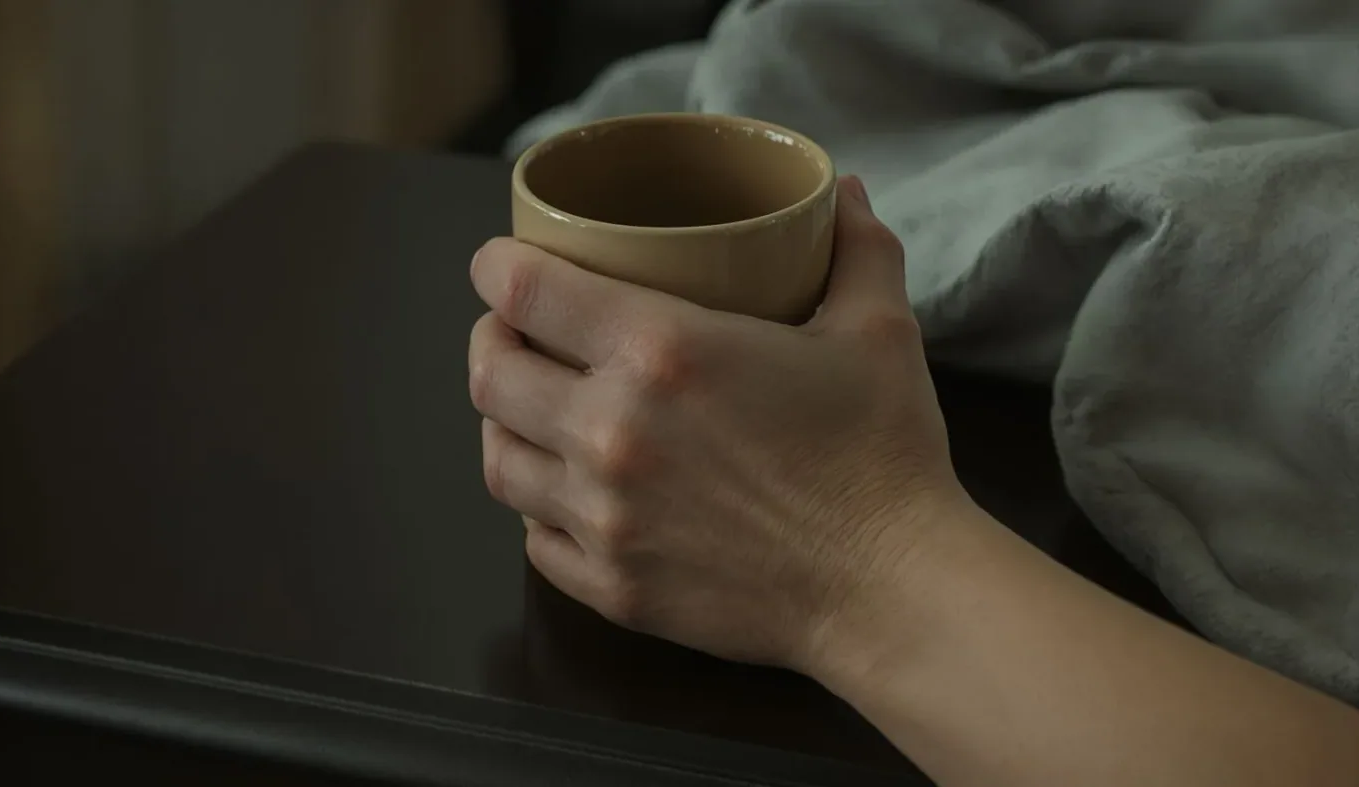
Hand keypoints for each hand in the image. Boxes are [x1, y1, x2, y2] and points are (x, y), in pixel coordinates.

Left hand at [468, 176, 964, 672]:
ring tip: (533, 408)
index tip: (502, 263)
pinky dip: (539, 507)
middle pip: (491, 374)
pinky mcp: (612, 586)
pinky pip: (534, 539)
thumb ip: (856, 248)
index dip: (496, 266)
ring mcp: (602, 519)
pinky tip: (568, 492)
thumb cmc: (883, 455)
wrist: (890, 589)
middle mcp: (609, 433)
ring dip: (505, 423)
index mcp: (660, 352)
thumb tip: (848, 193)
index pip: (523, 290)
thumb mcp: (878, 330)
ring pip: (498, 460)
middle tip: (519, 330)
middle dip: (493, 339)